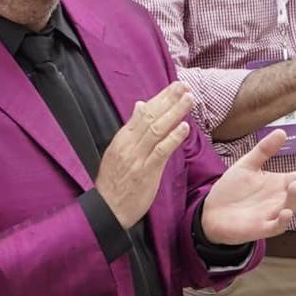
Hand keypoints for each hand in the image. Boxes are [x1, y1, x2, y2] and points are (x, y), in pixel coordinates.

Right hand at [91, 83, 195, 229]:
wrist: (106, 210)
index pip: (143, 113)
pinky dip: (172, 138)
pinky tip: (184, 128)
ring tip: (189, 99)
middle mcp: (129, 145)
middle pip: (150, 117)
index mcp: (122, 139)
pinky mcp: (145, 172)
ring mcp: (137, 158)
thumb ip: (131, 129)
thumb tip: (140, 105)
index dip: (160, 98)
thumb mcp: (118, 151)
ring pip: (157, 130)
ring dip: (174, 113)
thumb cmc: (114, 182)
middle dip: (169, 99)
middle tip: (184, 86)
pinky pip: (160, 152)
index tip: (175, 87)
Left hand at [197, 136, 295, 244]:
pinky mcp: (262, 228)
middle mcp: (280, 199)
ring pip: (292, 208)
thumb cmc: (232, 189)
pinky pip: (277, 226)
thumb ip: (264, 150)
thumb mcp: (247, 165)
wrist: (211, 211)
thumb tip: (282, 131)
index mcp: (279, 184)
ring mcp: (273, 214)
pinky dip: (284, 221)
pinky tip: (286, 212)